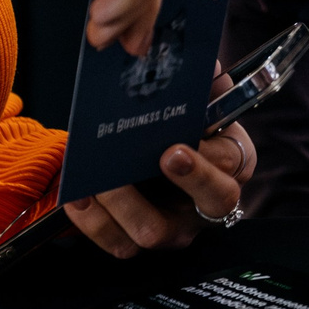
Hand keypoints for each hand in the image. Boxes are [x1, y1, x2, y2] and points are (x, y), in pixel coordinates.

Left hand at [67, 68, 255, 258]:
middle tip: (145, 163)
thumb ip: (206, 86)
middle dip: (173, 186)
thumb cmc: (184, 129)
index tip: (172, 151)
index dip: (201, 168)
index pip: (227, 172)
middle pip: (202, 209)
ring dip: (122, 206)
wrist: (160, 154)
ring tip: (97, 182)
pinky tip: (77, 196)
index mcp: (230, 166)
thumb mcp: (202, 104)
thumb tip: (206, 66)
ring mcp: (174, 227)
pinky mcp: (137, 240)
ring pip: (153, 232)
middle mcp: (206, 205)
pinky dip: (93, 222)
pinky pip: (117, 242)